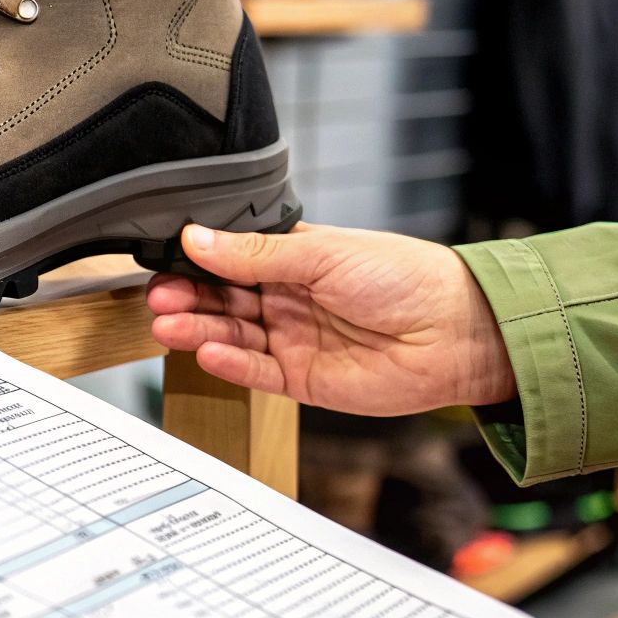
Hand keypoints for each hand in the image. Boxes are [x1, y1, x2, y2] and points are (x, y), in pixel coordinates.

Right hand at [146, 222, 515, 415]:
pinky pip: (256, 372)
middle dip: (188, 299)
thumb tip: (197, 238)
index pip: (229, 260)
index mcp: (292, 259)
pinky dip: (230, 363)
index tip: (162, 262)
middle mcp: (287, 298)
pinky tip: (208, 351)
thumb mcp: (323, 254)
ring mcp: (293, 339)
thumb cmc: (405, 277)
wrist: (457, 332)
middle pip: (223, 299)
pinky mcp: (303, 380)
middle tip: (159, 298)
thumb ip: (255, 254)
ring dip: (199, 330)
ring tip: (171, 325)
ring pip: (232, 335)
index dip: (195, 263)